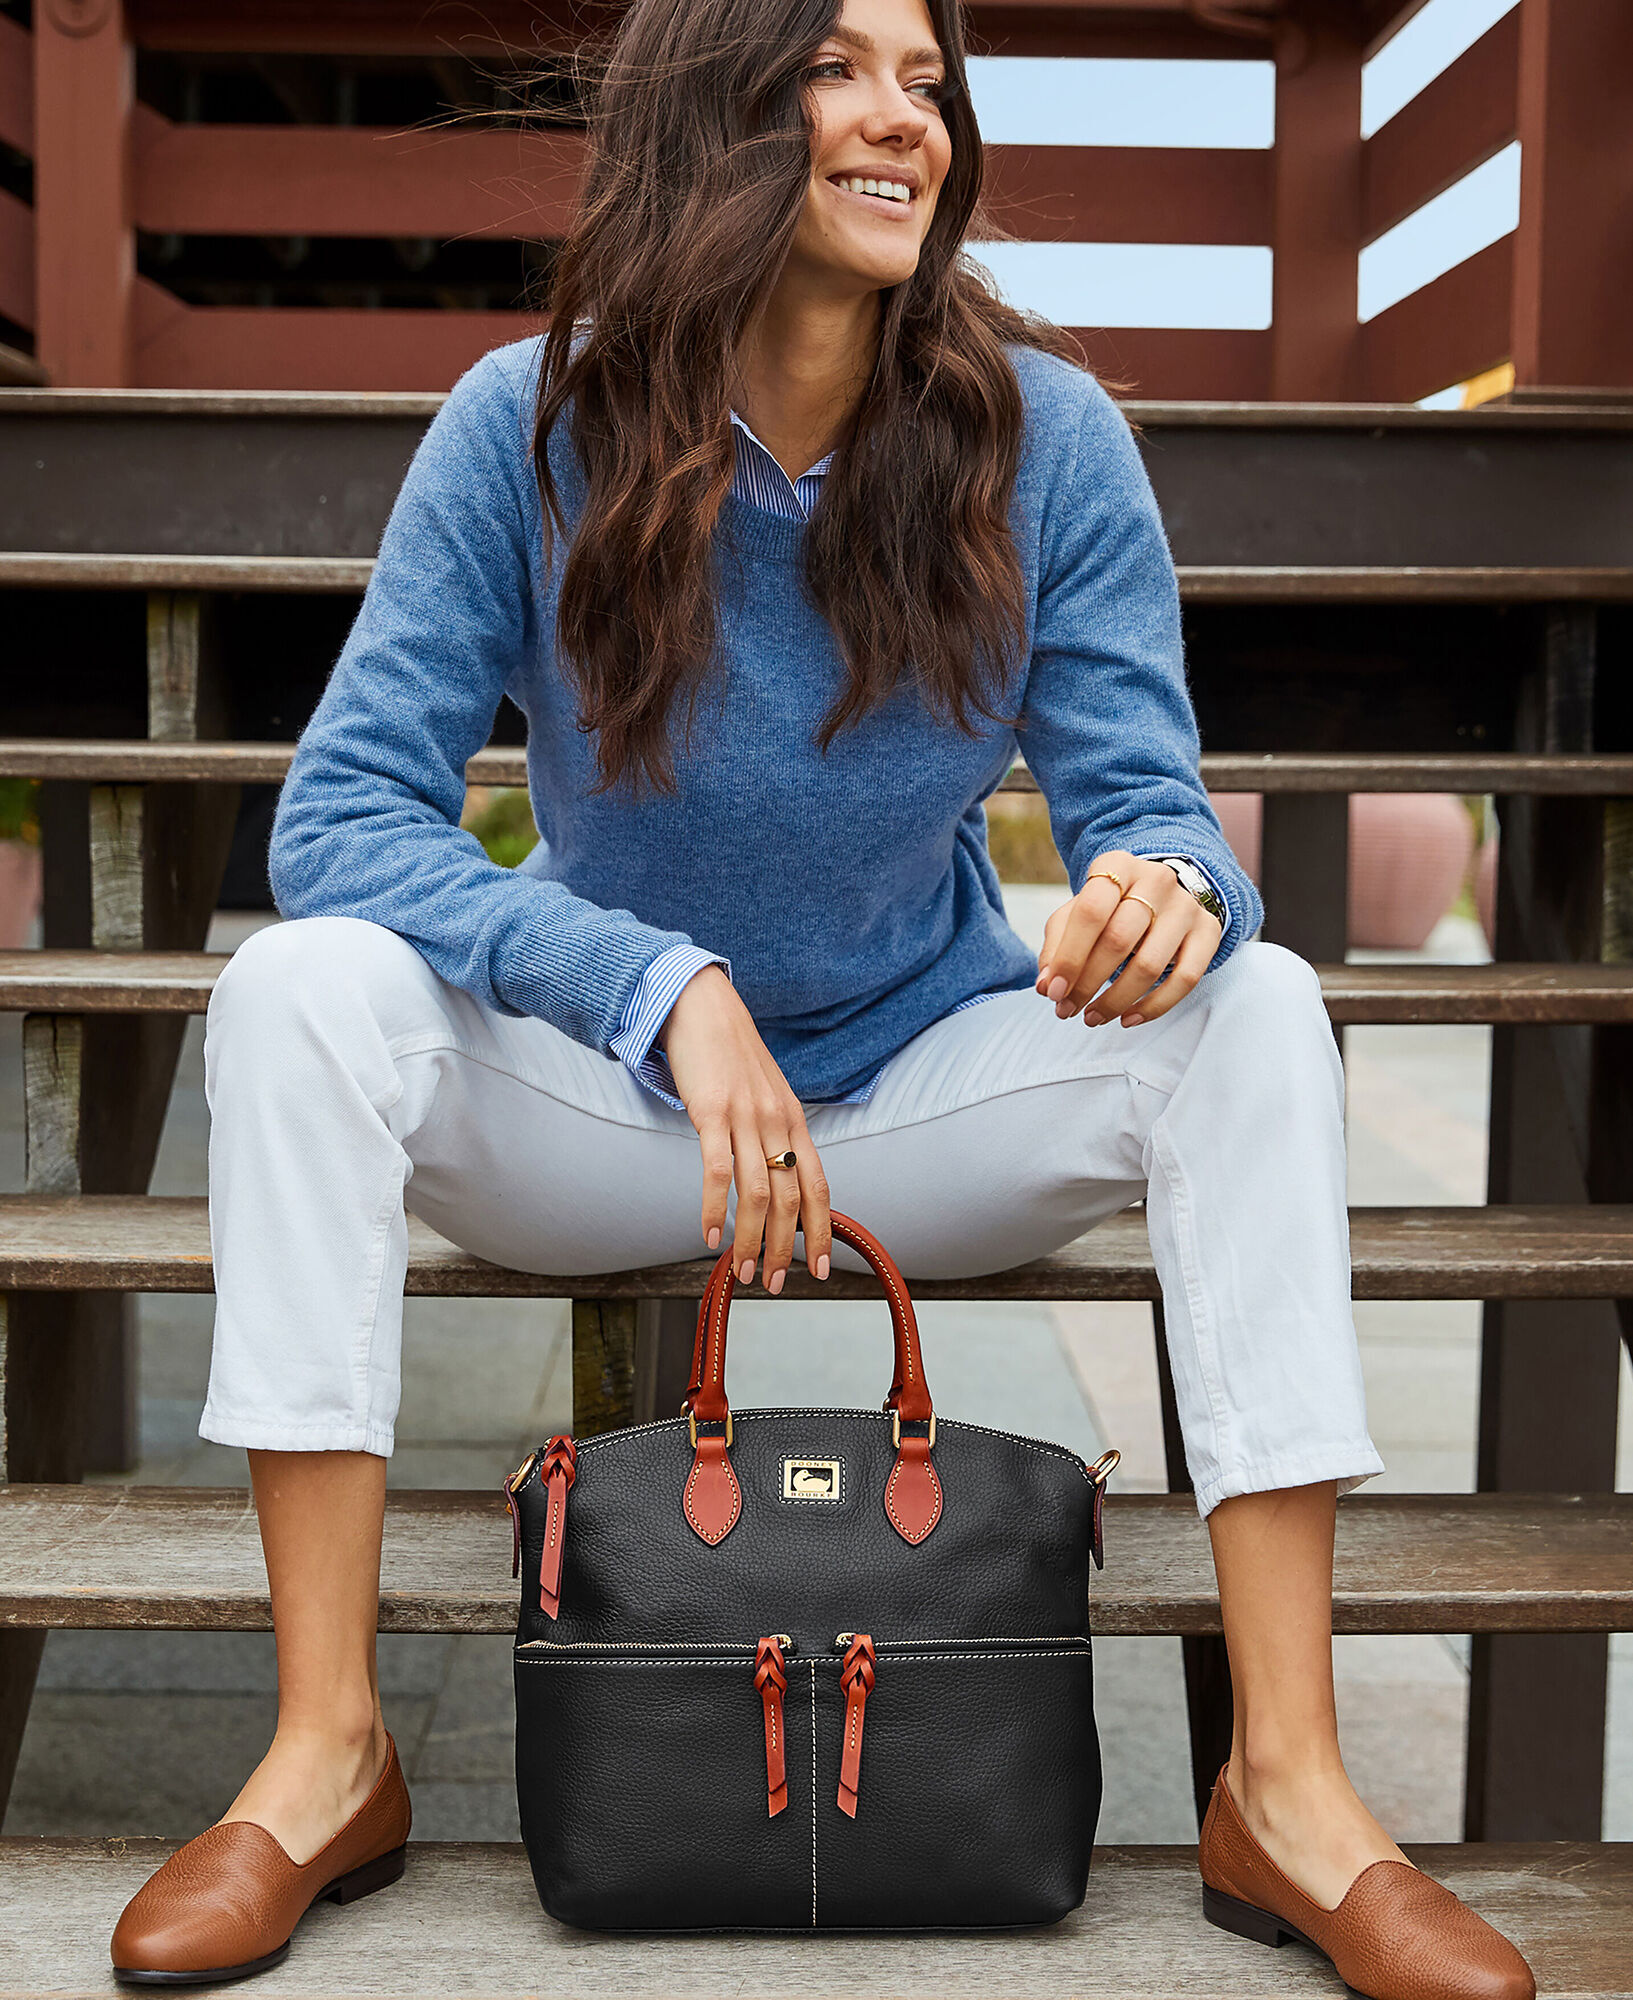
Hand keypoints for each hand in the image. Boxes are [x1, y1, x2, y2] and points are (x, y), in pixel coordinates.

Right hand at [659, 966, 832, 1293]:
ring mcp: (746, 1116)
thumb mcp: (768, 1096)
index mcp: (796, 1121)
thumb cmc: (732, 1056)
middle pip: (789, 1199)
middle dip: (783, 1249)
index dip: (823, 1232)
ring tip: (741, 1270)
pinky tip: (710, 1235)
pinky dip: (713, 1208)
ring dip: (750, 1239)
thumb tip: (779, 1181)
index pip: (818, 1186)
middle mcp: (778, 1121)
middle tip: (772, 1283)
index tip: (820, 1269)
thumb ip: (777, 1135)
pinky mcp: (711, 1111)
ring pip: (756, 1193)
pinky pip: (717, 1170)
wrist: (703, 1007)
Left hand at [1035, 850, 1222, 1027]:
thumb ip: (1056, 945)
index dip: (1069, 956)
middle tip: (1067, 1009)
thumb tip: (1047, 986)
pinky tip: (1128, 1019)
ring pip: (1150, 965)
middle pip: (1118, 940)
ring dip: (1115, 1000)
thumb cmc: (1110, 908)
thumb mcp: (1078, 913)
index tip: (1053, 991)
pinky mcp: (1208, 931)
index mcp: (1117, 865)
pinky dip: (1154, 1007)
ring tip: (1093, 1017)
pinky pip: (1186, 979)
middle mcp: (1156, 879)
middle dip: (1087, 983)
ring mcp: (1186, 905)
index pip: (1090, 911)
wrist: (1162, 894)